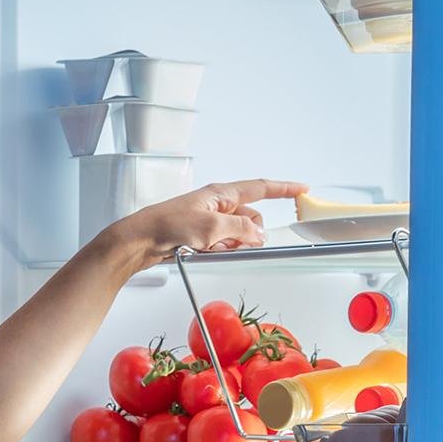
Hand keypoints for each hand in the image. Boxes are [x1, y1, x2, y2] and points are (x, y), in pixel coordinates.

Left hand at [104, 178, 309, 263]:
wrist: (140, 240)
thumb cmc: (168, 226)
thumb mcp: (211, 228)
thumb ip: (241, 229)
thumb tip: (259, 234)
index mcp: (221, 193)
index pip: (260, 188)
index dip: (284, 189)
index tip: (302, 189)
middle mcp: (217, 204)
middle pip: (251, 218)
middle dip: (251, 233)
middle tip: (237, 245)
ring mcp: (209, 220)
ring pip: (238, 234)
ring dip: (234, 244)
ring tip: (212, 249)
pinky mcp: (201, 235)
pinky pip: (223, 243)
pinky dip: (221, 250)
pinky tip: (206, 253)